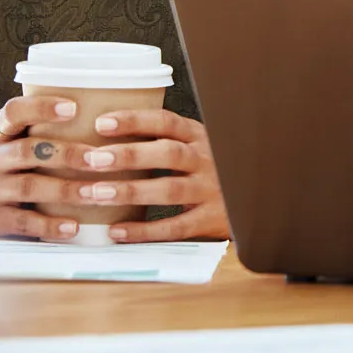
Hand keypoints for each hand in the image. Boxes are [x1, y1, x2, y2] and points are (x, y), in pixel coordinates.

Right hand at [0, 94, 87, 239]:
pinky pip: (23, 222)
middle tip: (101, 158)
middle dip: (67, 154)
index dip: (41, 107)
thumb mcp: (4, 141)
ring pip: (31, 187)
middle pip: (28, 151)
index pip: (14, 113)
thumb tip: (95, 107)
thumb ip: (35, 128)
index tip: (73, 107)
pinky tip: (74, 227)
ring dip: (67, 191)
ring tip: (98, 193)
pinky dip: (49, 226)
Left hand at [77, 109, 231, 241]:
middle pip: (168, 153)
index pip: (167, 123)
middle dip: (129, 155)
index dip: (135, 121)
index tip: (101, 123)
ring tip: (96, 193)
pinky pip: (176, 227)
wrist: (259, 201)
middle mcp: (208, 160)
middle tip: (93, 159)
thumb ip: (166, 143)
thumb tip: (107, 139)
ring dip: (131, 191)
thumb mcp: (199, 149)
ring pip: (170, 189)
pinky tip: (117, 231)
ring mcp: (212, 190)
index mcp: (201, 138)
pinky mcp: (212, 220)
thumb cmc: (215, 172)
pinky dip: (145, 230)